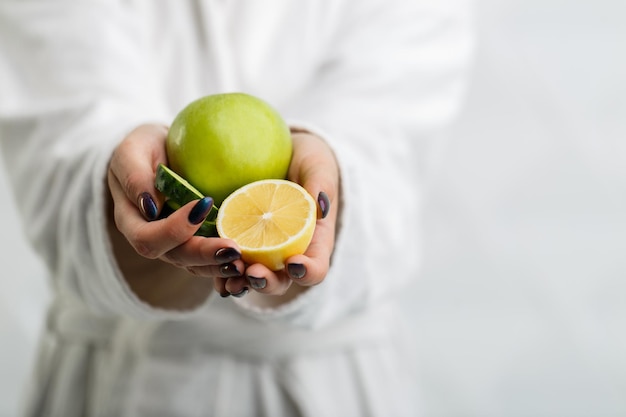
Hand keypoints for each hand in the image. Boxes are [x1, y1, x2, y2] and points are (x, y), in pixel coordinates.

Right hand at [106, 124, 245, 306]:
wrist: (161, 151)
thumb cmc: (144, 147)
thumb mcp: (132, 151)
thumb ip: (134, 176)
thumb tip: (150, 207)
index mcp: (132, 221)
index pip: (148, 238)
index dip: (174, 229)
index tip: (203, 204)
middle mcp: (154, 239)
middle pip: (177, 257)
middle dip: (206, 255)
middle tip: (234, 248)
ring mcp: (176, 244)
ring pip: (196, 265)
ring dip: (220, 265)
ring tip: (245, 260)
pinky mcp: (197, 240)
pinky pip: (211, 258)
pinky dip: (228, 259)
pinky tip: (250, 257)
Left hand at [215, 130, 339, 298]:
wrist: (283, 155)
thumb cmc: (308, 162)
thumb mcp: (317, 167)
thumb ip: (320, 184)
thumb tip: (320, 206)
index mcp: (313, 242)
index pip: (316, 268)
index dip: (307, 272)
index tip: (293, 262)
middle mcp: (288, 252)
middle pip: (282, 281)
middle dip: (267, 283)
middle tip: (253, 273)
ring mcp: (263, 250)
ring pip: (254, 278)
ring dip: (242, 283)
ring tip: (229, 280)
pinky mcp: (241, 241)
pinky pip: (231, 265)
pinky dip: (221, 272)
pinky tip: (211, 271)